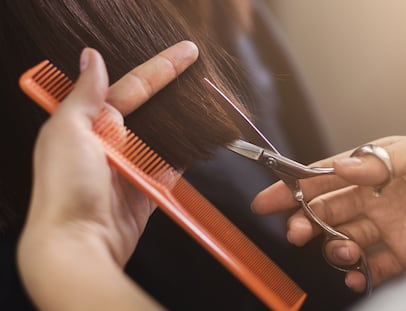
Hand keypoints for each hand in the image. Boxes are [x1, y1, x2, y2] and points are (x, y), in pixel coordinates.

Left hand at [18, 41, 197, 310]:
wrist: (78, 244)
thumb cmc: (65, 188)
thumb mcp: (67, 132)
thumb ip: (84, 95)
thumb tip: (91, 58)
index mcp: (91, 124)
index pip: (132, 87)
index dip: (161, 69)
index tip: (186, 54)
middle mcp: (111, 143)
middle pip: (151, 110)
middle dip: (174, 91)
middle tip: (200, 73)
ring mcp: (131, 167)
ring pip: (163, 138)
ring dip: (182, 123)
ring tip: (206, 104)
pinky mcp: (147, 190)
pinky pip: (171, 168)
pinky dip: (185, 157)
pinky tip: (200, 142)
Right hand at [252, 135, 405, 292]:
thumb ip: (379, 159)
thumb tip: (338, 165)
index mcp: (370, 170)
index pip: (320, 178)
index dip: (290, 188)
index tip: (265, 201)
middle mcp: (372, 199)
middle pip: (325, 212)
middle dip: (304, 222)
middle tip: (296, 233)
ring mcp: (386, 228)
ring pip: (344, 240)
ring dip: (333, 249)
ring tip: (342, 253)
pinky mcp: (402, 253)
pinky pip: (374, 267)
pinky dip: (360, 275)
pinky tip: (355, 276)